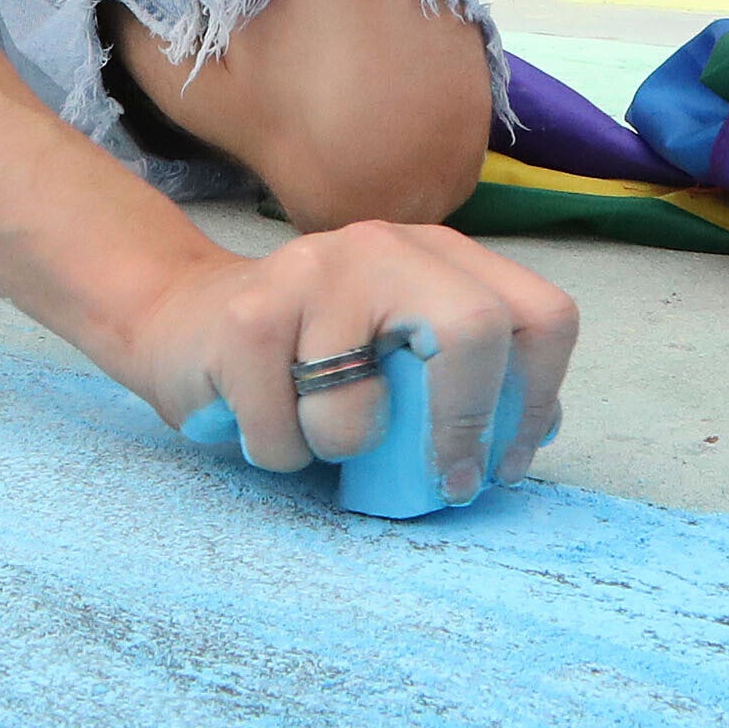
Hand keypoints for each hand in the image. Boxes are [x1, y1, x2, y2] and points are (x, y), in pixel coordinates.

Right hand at [126, 219, 578, 501]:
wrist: (187, 321)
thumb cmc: (310, 357)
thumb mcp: (402, 356)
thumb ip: (467, 377)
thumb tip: (533, 429)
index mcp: (443, 256)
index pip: (542, 315)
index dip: (538, 400)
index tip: (502, 465)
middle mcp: (387, 246)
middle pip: (474, 330)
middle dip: (463, 426)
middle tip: (444, 481)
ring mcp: (314, 269)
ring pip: (361, 411)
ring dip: (340, 449)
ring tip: (315, 430)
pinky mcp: (249, 313)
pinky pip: (285, 433)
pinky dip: (279, 453)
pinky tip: (265, 420)